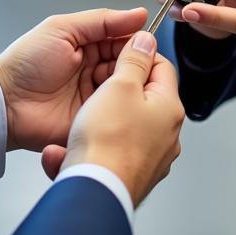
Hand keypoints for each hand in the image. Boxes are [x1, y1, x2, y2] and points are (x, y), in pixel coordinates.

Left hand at [0, 8, 147, 151]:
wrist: (4, 104)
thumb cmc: (26, 63)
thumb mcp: (63, 29)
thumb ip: (102, 20)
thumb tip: (138, 14)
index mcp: (89, 45)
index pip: (123, 39)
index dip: (138, 40)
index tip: (150, 42)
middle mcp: (95, 70)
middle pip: (128, 64)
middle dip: (138, 64)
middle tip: (144, 65)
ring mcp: (94, 95)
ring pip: (125, 88)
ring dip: (131, 85)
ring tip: (137, 84)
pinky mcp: (92, 119)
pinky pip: (114, 113)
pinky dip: (123, 108)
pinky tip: (128, 104)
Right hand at [51, 32, 184, 207]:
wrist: (93, 194)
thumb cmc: (107, 142)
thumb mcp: (120, 85)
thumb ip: (134, 59)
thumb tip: (146, 40)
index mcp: (169, 109)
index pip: (161, 66)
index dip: (138, 54)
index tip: (117, 52)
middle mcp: (166, 136)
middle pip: (140, 97)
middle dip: (113, 89)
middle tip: (93, 86)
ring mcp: (149, 159)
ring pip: (121, 126)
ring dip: (95, 121)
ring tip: (77, 123)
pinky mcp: (129, 177)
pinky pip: (108, 153)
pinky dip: (88, 148)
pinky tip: (65, 152)